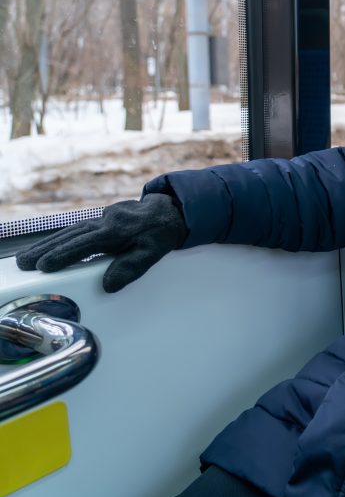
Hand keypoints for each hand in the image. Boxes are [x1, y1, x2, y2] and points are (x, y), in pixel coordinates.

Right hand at [16, 193, 187, 292]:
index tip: (44, 266)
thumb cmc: (160, 234)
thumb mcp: (153, 252)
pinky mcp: (101, 218)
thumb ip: (131, 267)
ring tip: (26, 258)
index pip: (86, 244)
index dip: (64, 254)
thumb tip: (108, 285)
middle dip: (45, 249)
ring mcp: (102, 217)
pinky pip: (76, 229)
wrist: (169, 211)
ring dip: (47, 244)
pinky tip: (46, 247)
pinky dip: (60, 238)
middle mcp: (105, 221)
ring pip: (69, 231)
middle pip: (70, 236)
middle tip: (23, 263)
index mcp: (118, 230)